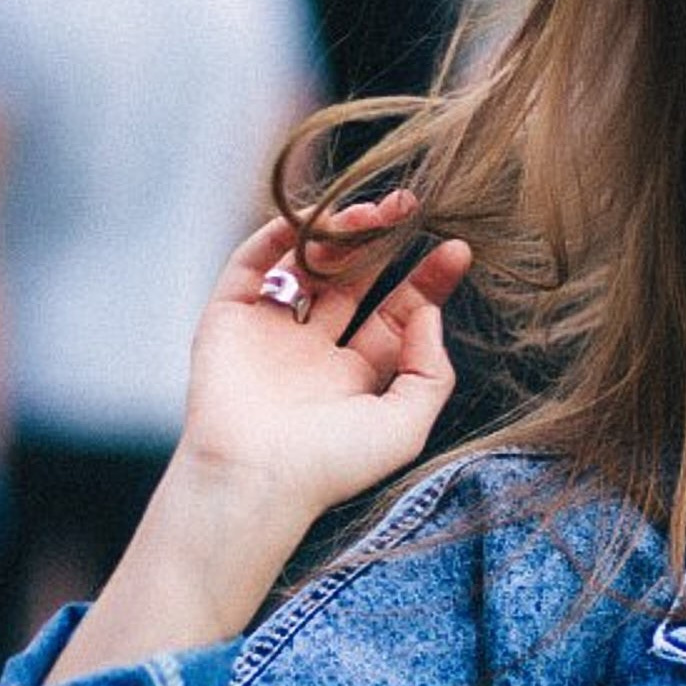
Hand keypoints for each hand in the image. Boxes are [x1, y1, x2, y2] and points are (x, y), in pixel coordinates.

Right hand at [42, 193, 470, 683]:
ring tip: (370, 216)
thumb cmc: (331, 465)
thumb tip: (429, 315)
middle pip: (354, 281)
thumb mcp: (405, 426)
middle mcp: (313, 354)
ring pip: (308, 267)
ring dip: (338, 235)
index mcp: (355, 380)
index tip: (457, 251)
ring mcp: (270, 334)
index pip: (395, 316)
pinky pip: (251, 265)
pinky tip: (312, 219)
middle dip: (383, 243)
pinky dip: (276, 236)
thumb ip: (429, 372)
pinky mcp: (228, 320)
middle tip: (409, 208)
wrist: (254, 478)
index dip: (425, 282)